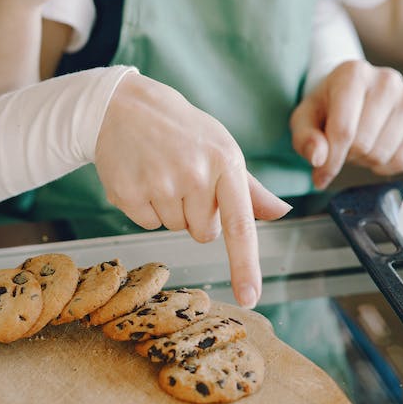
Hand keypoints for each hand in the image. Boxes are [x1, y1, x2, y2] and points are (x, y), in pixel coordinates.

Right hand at [95, 74, 292, 307]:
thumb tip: (280, 212)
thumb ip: (250, 188)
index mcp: (225, 162)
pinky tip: (141, 177)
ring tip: (160, 172)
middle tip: (182, 178)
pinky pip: (146, 224)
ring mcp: (159, 184)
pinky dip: (144, 207)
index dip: (245, 265)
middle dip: (196, 214)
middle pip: (204, 233)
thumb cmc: (180, 131)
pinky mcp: (128, 193)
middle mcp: (194, 175)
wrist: (122, 106)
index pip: (239, 225)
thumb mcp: (220, 149)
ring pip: (174, 228)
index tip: (250, 297)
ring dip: (169, 209)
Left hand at [290, 60, 402, 188]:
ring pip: (382, 154)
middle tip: (341, 145)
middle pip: (363, 145)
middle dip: (346, 155)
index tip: (320, 175)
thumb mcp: (304, 119)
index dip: (330, 161)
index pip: (343, 131)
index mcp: (353, 74)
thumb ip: (305, 139)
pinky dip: (385, 166)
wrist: (351, 94)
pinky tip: (375, 151)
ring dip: (364, 161)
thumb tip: (318, 159)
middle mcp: (387, 81)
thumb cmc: (326, 108)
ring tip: (357, 144)